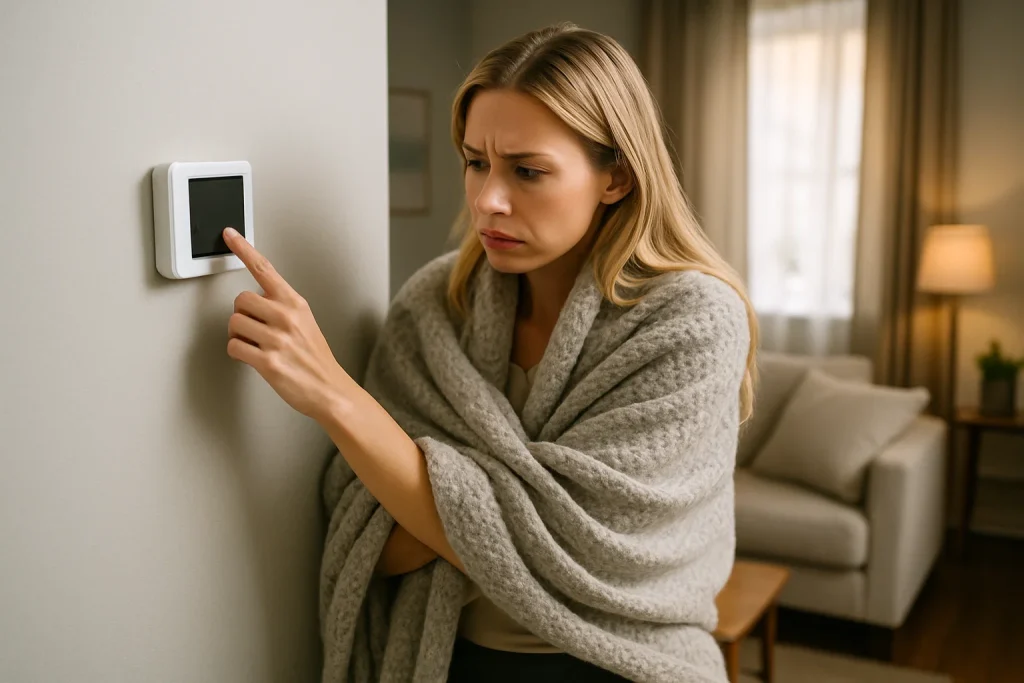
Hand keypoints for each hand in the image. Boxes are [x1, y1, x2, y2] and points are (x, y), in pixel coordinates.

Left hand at [223, 227, 352, 421]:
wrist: (329, 390)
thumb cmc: (315, 358)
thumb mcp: (305, 322)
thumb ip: (281, 306)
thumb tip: (255, 299)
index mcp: (295, 303)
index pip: (264, 268)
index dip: (243, 249)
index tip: (229, 234)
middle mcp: (287, 317)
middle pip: (240, 299)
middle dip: (241, 315)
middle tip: (254, 329)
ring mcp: (278, 339)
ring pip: (233, 324)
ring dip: (238, 336)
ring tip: (256, 345)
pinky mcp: (268, 361)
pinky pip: (234, 347)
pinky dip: (238, 354)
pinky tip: (253, 357)